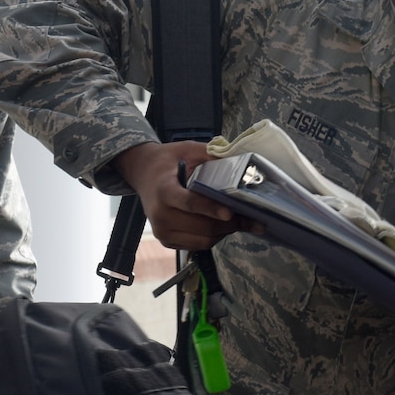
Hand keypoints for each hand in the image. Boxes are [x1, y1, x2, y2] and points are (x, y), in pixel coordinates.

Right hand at [116, 140, 237, 249]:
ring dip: (225, 232)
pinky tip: (223, 226)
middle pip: (201, 226)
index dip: (211, 209)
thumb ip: (210, 155)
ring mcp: (162, 231)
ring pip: (203, 240)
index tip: (230, 213)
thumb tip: (240, 164)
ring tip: (240, 221)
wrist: (142, 172)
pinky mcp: (167, 241)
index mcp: (164, 190)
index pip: (190, 203)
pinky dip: (214, 237)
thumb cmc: (168, 161)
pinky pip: (197, 245)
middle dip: (229, 224)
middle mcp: (160, 215)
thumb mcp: (187, 149)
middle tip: (252, 218)